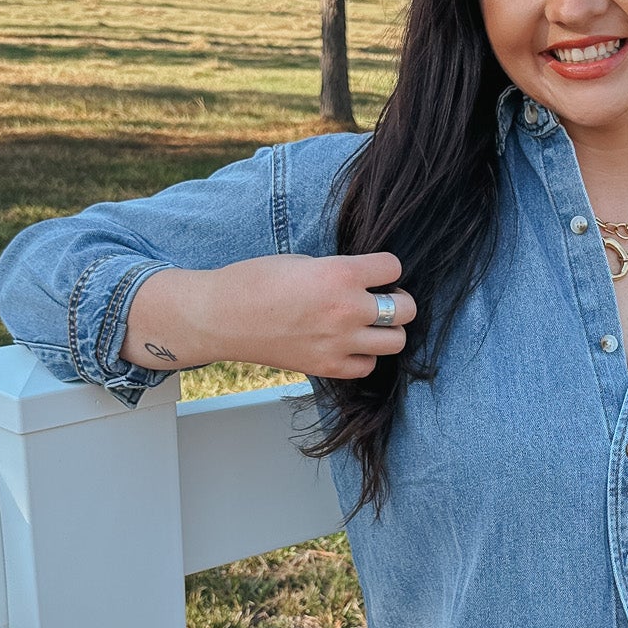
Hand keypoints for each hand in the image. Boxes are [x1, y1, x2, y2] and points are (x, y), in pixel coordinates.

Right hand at [122, 252, 416, 380]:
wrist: (221, 317)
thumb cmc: (254, 282)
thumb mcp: (304, 261)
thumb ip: (340, 272)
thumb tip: (365, 281)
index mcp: (340, 274)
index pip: (393, 267)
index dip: (386, 268)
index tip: (376, 271)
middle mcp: (347, 310)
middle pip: (406, 310)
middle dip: (398, 300)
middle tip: (382, 298)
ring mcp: (339, 343)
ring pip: (396, 341)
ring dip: (388, 330)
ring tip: (369, 323)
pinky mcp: (327, 367)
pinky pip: (367, 366)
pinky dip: (364, 356)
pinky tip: (349, 344)